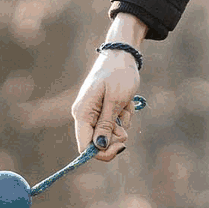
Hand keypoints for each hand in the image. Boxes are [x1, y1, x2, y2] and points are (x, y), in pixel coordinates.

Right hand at [72, 21, 146, 160]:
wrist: (123, 55)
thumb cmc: (119, 74)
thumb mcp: (116, 100)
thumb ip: (106, 124)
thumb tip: (99, 147)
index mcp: (82, 113)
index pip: (85, 146)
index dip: (102, 152)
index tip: (121, 146)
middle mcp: (85, 116)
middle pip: (99, 143)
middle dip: (116, 135)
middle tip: (125, 119)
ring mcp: (94, 113)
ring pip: (111, 133)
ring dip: (123, 121)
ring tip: (125, 102)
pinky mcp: (104, 111)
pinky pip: (117, 123)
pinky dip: (125, 114)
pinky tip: (126, 100)